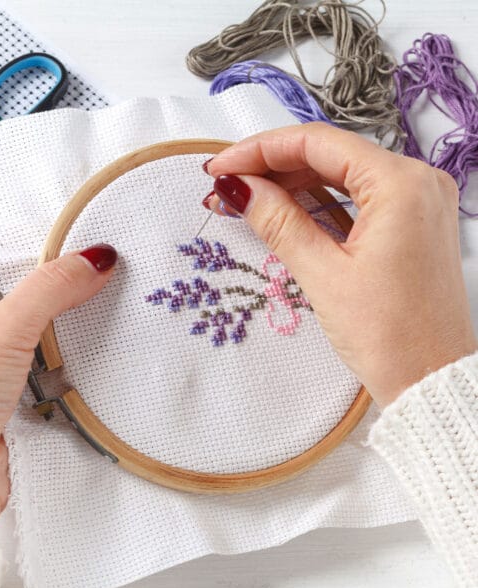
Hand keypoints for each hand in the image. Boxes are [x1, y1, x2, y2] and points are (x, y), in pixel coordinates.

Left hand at [0, 244, 116, 526]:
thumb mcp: (0, 330)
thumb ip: (50, 288)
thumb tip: (94, 259)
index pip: (6, 251)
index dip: (46, 244)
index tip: (87, 241)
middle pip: (31, 289)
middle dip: (65, 287)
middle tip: (104, 273)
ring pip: (46, 325)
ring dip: (71, 325)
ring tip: (102, 307)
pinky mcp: (17, 386)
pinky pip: (54, 359)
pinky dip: (73, 356)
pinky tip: (91, 347)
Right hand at [203, 123, 476, 406]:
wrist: (430, 380)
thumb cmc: (390, 336)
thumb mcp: (324, 274)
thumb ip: (278, 222)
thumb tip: (238, 188)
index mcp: (401, 185)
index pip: (318, 143)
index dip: (260, 150)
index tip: (222, 167)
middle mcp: (416, 182)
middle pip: (329, 154)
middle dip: (272, 168)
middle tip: (226, 187)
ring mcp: (416, 202)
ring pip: (340, 175)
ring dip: (291, 185)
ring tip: (245, 201)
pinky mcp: (409, 224)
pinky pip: (355, 199)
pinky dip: (317, 202)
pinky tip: (282, 210)